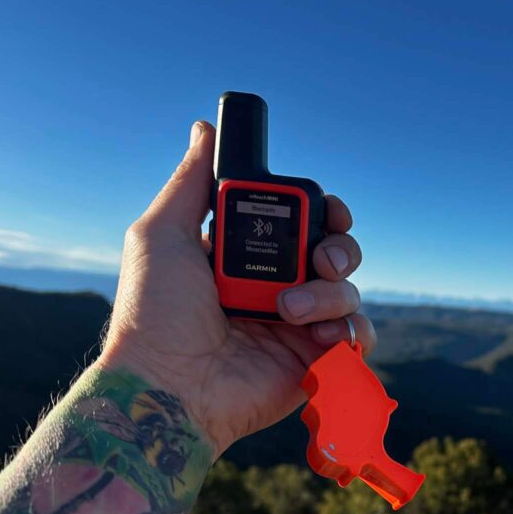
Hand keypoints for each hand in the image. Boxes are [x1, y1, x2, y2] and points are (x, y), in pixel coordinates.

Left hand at [99, 121, 376, 454]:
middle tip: (322, 259)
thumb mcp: (163, 234)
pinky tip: (322, 334)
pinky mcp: (314, 364)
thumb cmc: (155, 312)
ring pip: (349, 293)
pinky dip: (352, 331)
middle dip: (341, 248)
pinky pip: (357, 338)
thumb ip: (193, 183)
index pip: (302, 223)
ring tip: (290, 310)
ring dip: (331, 294)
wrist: (169, 384)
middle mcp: (276, 288)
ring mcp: (298, 327)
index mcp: (245, 258)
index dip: (323, 211)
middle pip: (336, 253)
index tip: (326, 208)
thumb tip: (204, 129)